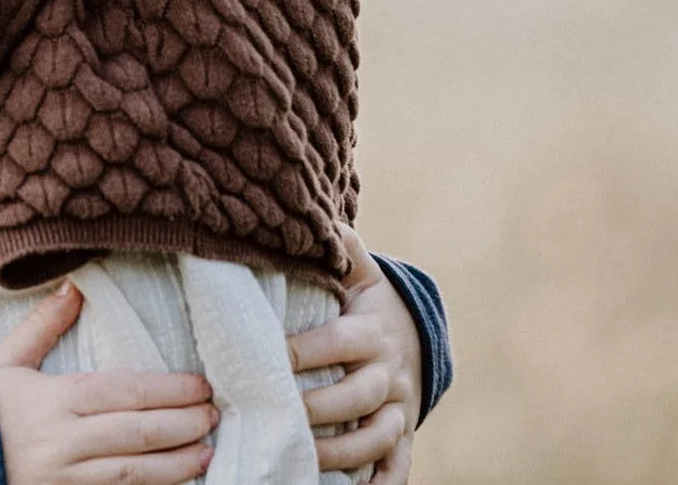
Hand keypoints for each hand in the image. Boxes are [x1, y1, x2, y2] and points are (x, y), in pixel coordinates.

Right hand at [0, 282, 217, 484]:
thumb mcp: (6, 359)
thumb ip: (43, 324)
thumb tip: (74, 287)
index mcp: (54, 399)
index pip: (123, 392)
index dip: (167, 390)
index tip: (200, 385)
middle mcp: (64, 440)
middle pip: (136, 433)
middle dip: (182, 424)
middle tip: (212, 414)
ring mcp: (65, 477)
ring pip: (133, 472)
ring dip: (177, 463)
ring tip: (207, 451)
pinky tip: (175, 480)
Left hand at [291, 228, 421, 482]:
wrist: (416, 336)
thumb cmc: (368, 303)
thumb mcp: (360, 275)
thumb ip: (343, 251)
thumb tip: (325, 220)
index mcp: (371, 333)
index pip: (334, 344)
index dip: (299, 352)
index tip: (261, 357)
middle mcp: (388, 374)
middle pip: (355, 397)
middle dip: (314, 408)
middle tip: (269, 414)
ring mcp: (398, 409)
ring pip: (374, 437)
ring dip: (339, 452)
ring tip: (298, 459)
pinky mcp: (403, 435)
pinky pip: (397, 466)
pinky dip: (381, 483)